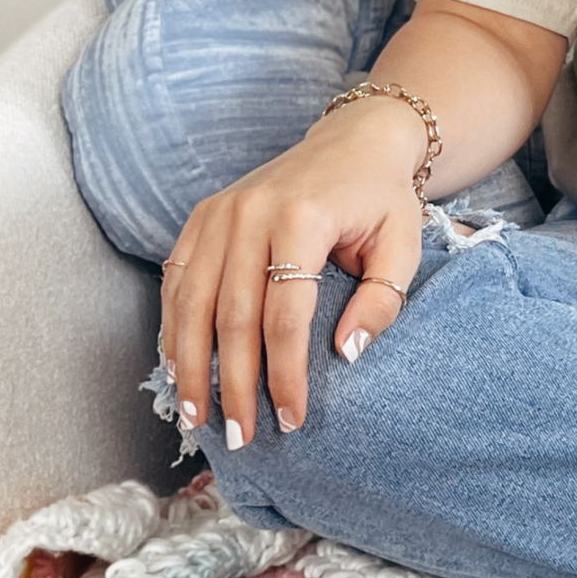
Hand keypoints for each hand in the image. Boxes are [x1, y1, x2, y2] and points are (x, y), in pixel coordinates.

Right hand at [159, 94, 428, 446]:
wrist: (354, 140)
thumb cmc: (381, 198)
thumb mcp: (402, 245)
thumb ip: (381, 301)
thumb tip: (346, 355)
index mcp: (302, 218)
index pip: (285, 314)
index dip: (285, 373)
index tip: (292, 418)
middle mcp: (251, 213)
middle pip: (233, 316)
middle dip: (234, 384)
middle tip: (241, 437)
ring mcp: (219, 212)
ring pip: (192, 303)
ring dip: (191, 366)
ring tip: (197, 418)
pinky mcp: (202, 216)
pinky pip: (177, 280)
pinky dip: (174, 328)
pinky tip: (179, 369)